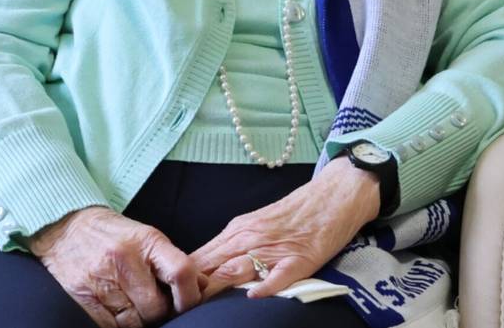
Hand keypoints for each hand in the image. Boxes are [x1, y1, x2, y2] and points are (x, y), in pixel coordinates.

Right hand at [30, 205, 202, 327]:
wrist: (65, 228)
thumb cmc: (113, 236)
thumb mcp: (146, 237)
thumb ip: (172, 262)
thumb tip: (202, 287)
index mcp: (147, 241)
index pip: (181, 272)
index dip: (190, 296)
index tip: (188, 303)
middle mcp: (124, 259)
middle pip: (155, 308)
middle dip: (159, 313)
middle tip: (153, 305)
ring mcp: (101, 280)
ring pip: (133, 322)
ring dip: (138, 320)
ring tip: (132, 305)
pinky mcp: (82, 297)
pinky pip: (110, 327)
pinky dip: (117, 325)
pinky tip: (116, 310)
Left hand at [190, 158, 380, 297]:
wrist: (334, 194)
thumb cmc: (296, 212)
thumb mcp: (256, 224)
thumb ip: (232, 246)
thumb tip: (203, 270)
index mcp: (237, 230)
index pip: (200, 258)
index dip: (181, 278)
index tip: (169, 295)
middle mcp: (249, 238)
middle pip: (211, 267)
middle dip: (192, 290)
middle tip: (177, 307)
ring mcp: (273, 248)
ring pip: (236, 270)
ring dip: (216, 290)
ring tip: (201, 310)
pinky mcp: (300, 258)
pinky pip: (280, 275)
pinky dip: (265, 286)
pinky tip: (254, 296)